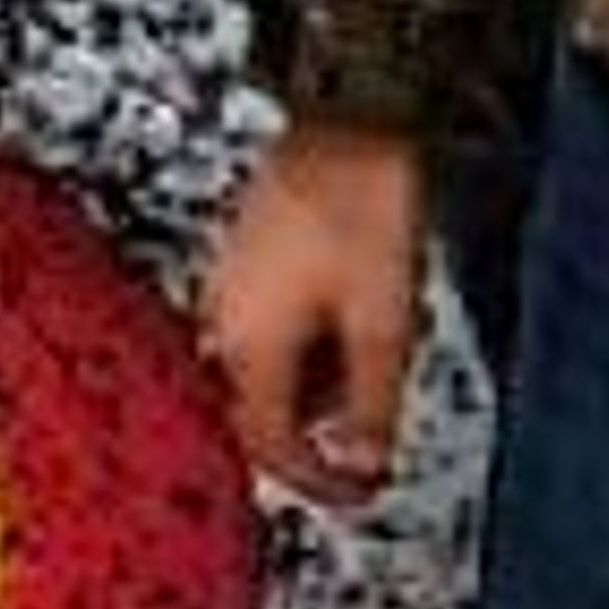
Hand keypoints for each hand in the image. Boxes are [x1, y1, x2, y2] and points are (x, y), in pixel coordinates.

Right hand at [200, 121, 429, 510]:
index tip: (362, 493)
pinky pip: (271, 329)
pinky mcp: (243, 263)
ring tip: (382, 340)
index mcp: (252, 347)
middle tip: (375, 427)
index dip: (319, 482)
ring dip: (323, 379)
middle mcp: (225, 324)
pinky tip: (357, 310)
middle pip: (263, 412)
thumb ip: (370, 406)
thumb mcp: (384, 322)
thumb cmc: (364, 209)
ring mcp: (229, 290)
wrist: (347, 115)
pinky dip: (314, 341)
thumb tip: (363, 468)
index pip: (271, 447)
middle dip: (321, 428)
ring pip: (270, 370)